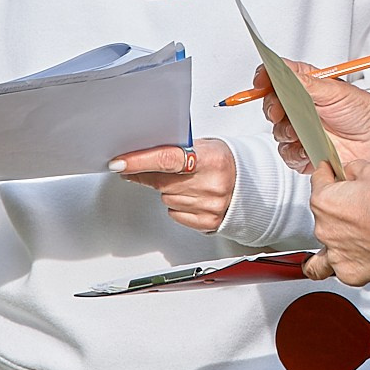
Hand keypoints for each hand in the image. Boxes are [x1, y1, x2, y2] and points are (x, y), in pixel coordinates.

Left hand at [112, 136, 237, 230]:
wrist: (250, 185)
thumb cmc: (223, 162)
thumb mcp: (204, 147)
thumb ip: (176, 151)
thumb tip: (141, 154)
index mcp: (210, 158)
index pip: (166, 159)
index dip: (139, 162)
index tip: (119, 164)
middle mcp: (211, 183)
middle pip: (161, 182)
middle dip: (148, 174)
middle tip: (145, 167)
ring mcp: (209, 205)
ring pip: (166, 198)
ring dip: (168, 189)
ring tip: (187, 181)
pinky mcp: (207, 222)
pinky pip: (175, 213)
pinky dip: (178, 204)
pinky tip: (192, 195)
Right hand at [256, 64, 369, 175]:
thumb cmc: (362, 112)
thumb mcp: (335, 90)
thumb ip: (306, 82)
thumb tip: (284, 71)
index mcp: (305, 87)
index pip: (276, 77)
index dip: (265, 78)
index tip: (262, 81)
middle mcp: (300, 108)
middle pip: (271, 105)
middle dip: (272, 108)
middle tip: (279, 111)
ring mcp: (301, 131)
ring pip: (277, 132)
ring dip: (285, 132)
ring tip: (300, 132)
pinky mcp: (305, 152)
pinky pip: (289, 155)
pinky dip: (295, 153)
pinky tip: (307, 149)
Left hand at [309, 164, 369, 286]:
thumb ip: (354, 170)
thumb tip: (352, 173)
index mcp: (324, 201)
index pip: (318, 183)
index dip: (326, 175)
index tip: (330, 175)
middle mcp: (324, 229)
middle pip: (321, 217)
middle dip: (333, 211)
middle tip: (352, 208)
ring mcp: (335, 254)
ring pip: (319, 258)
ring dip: (325, 251)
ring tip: (335, 248)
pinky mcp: (350, 272)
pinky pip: (341, 271)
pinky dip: (348, 265)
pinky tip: (358, 259)